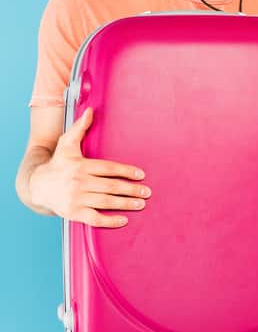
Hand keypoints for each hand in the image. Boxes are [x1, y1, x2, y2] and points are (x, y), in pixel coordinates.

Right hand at [27, 108, 149, 227]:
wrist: (37, 186)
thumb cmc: (58, 163)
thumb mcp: (67, 144)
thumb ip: (80, 128)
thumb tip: (91, 110)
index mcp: (80, 166)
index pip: (108, 168)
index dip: (126, 171)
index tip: (141, 175)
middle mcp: (78, 182)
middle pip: (110, 186)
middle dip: (131, 190)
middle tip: (147, 192)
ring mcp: (75, 199)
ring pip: (105, 202)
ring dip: (125, 204)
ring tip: (141, 204)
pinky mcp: (72, 213)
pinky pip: (94, 219)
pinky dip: (109, 221)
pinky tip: (124, 220)